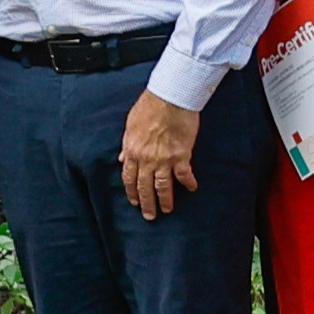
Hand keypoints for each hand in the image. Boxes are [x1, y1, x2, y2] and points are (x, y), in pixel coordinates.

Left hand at [117, 92, 201, 218]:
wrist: (169, 97)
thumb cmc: (150, 105)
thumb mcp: (130, 124)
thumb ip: (126, 144)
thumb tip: (121, 158)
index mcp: (132, 150)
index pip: (129, 177)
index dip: (131, 191)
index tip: (134, 201)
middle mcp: (146, 158)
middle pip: (144, 186)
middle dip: (147, 203)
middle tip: (150, 216)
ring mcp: (163, 159)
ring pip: (163, 186)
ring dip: (165, 200)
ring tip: (167, 210)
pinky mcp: (181, 155)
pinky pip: (184, 174)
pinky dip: (188, 183)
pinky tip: (192, 188)